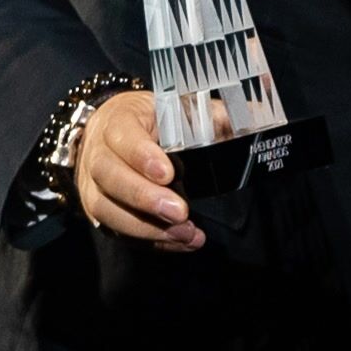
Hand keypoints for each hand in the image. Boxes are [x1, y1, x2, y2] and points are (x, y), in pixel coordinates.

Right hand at [74, 90, 202, 251]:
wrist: (114, 134)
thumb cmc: (155, 120)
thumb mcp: (181, 107)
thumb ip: (216, 113)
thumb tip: (258, 115)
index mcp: (118, 120)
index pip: (122, 135)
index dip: (141, 155)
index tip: (168, 173)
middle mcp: (97, 153)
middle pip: (109, 177)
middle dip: (144, 198)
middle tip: (179, 212)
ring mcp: (91, 185)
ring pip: (106, 209)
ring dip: (146, 227)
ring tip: (185, 234)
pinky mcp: (98, 211)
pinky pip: (116, 230)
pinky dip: (148, 241)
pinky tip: (179, 243)